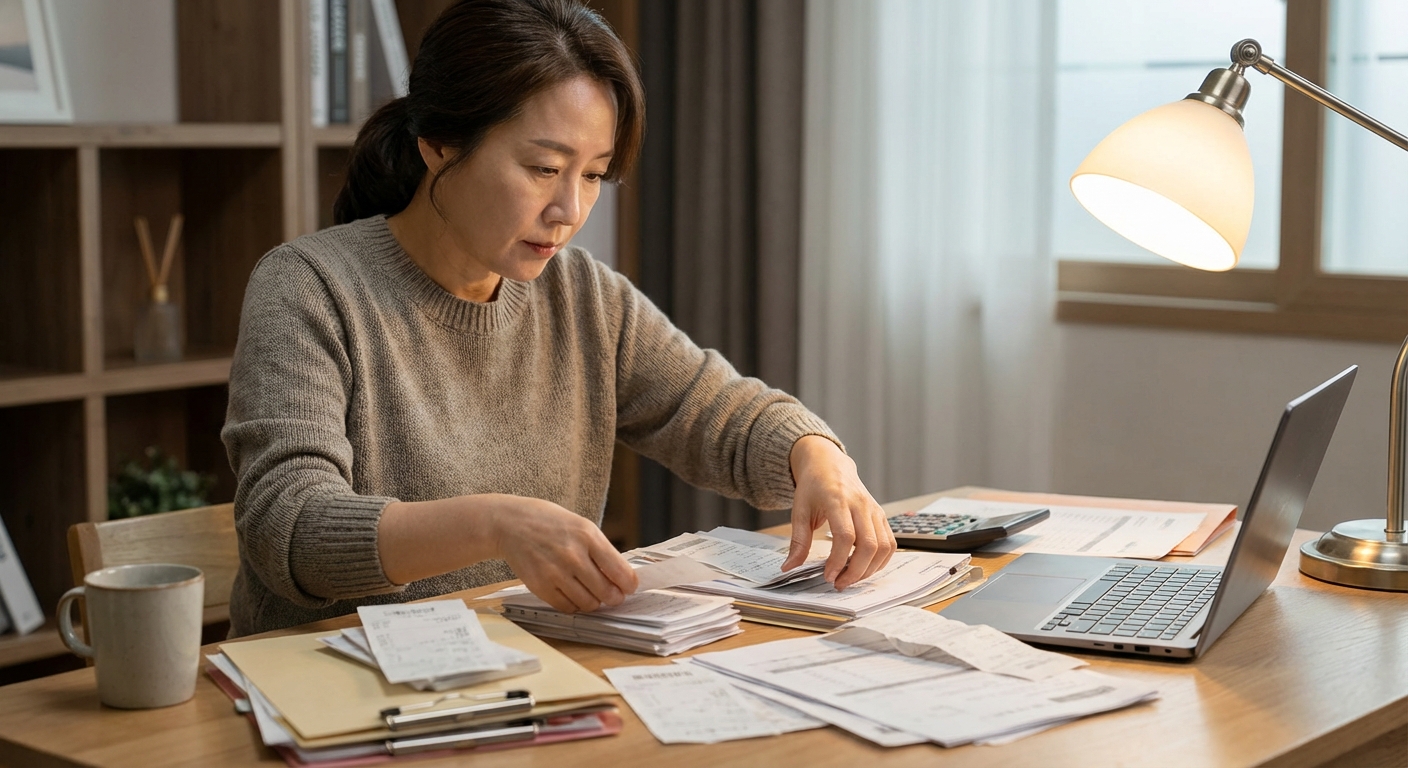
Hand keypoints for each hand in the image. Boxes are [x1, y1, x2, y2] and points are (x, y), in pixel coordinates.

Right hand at [490, 497, 638, 611]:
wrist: (511, 524)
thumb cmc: (550, 523)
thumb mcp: (582, 526)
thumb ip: (602, 551)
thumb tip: (622, 579)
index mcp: (588, 536)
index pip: (621, 572)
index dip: (629, 585)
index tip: (629, 587)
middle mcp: (573, 555)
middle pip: (607, 592)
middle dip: (613, 597)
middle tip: (612, 595)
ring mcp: (555, 572)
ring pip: (588, 604)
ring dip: (593, 602)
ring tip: (589, 592)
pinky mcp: (540, 586)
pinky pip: (567, 607)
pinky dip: (573, 604)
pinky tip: (572, 593)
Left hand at [782, 436, 895, 589]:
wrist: (829, 464)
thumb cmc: (814, 486)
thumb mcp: (799, 510)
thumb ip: (798, 541)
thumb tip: (789, 567)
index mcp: (838, 500)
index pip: (845, 536)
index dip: (838, 560)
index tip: (828, 576)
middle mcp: (861, 504)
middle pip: (869, 545)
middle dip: (856, 571)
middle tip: (839, 584)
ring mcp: (875, 510)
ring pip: (884, 546)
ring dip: (869, 569)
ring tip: (850, 578)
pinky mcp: (881, 516)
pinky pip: (890, 543)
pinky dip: (880, 561)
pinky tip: (864, 568)